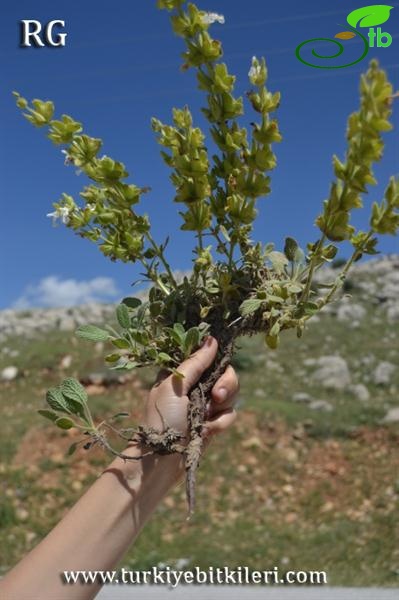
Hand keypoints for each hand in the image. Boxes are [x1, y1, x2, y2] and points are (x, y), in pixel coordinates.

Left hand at [119, 335, 238, 488]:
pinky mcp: (212, 423)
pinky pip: (230, 414)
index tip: (218, 367)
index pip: (209, 356)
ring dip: (222, 405)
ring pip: (231, 394)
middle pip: (226, 374)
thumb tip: (212, 339)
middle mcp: (195, 386)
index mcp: (183, 372)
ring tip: (207, 416)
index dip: (218, 360)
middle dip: (225, 385)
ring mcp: (205, 404)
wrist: (161, 460)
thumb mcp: (175, 385)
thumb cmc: (162, 418)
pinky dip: (220, 422)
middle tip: (215, 396)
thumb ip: (196, 363)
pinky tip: (207, 431)